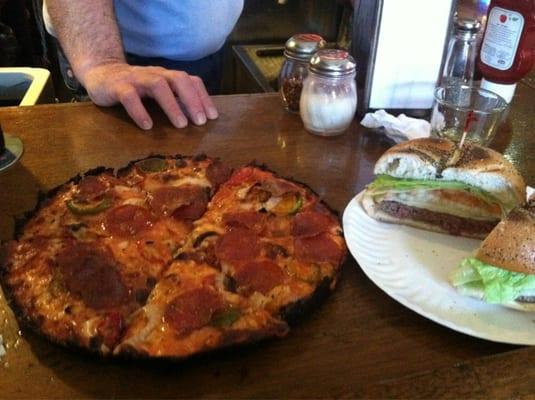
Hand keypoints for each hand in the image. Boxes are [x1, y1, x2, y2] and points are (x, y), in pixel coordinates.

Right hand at [81, 63, 217, 129]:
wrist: (99, 73)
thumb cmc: (135, 87)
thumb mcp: (158, 91)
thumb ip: (175, 100)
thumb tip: (198, 118)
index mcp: (166, 76)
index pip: (190, 81)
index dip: (203, 97)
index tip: (213, 117)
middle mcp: (154, 74)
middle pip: (178, 79)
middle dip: (192, 100)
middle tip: (201, 122)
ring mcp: (136, 79)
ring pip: (157, 85)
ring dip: (172, 105)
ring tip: (181, 125)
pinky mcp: (117, 87)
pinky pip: (130, 97)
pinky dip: (140, 111)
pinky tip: (148, 126)